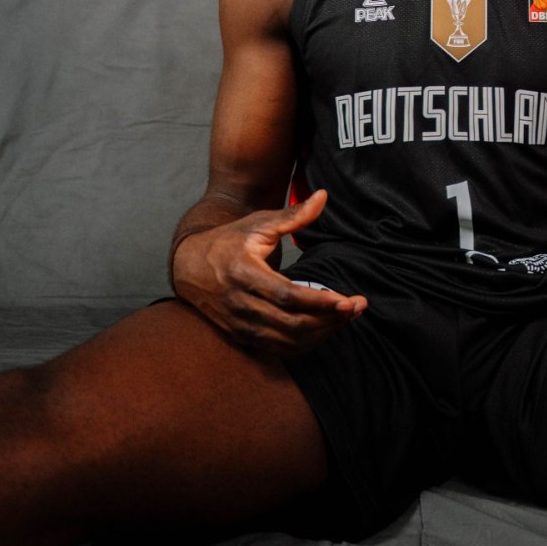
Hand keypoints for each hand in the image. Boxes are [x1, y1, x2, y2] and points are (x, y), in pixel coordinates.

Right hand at [171, 188, 365, 355]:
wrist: (189, 265)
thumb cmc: (229, 240)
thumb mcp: (258, 223)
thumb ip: (293, 215)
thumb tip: (323, 196)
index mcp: (244, 273)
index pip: (287, 295)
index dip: (319, 301)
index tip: (348, 300)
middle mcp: (240, 304)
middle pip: (291, 324)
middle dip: (329, 320)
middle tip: (357, 308)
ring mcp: (240, 324)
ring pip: (287, 341)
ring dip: (322, 334)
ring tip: (347, 318)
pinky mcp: (242, 336)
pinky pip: (278, 349)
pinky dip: (305, 344)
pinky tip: (325, 329)